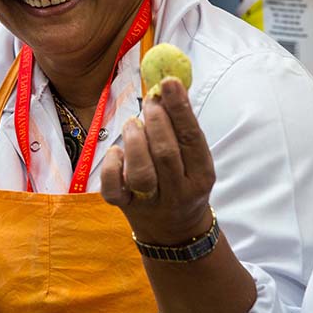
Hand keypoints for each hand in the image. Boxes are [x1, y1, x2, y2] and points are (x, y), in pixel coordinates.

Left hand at [99, 78, 214, 245]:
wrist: (174, 231)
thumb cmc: (182, 180)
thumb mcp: (193, 158)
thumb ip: (182, 127)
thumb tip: (169, 85)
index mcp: (201, 176)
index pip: (192, 139)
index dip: (180, 108)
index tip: (169, 81)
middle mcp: (179, 192)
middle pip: (166, 154)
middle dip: (156, 121)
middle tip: (150, 101)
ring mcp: (151, 204)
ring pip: (140, 172)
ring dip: (134, 140)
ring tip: (133, 124)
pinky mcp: (125, 208)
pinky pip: (113, 188)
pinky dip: (111, 165)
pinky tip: (116, 152)